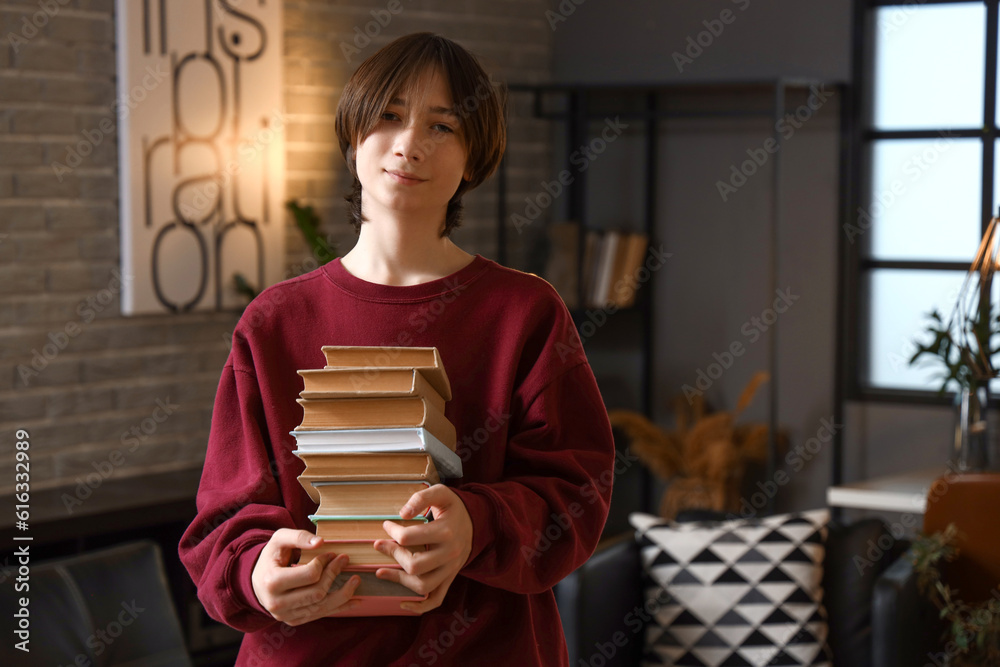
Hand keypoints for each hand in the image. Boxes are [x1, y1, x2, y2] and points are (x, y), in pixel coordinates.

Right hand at [251, 528, 360, 624]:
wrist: (256, 582)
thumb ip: (298, 537)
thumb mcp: (278, 540)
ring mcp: (286, 615)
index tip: (332, 553)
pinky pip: (320, 615)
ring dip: (343, 594)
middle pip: (317, 593)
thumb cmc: (271, 558)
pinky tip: (354, 600)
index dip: (324, 563)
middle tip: (345, 560)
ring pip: (321, 607)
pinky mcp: (294, 621)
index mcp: (272, 581)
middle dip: (334, 575)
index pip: (309, 575)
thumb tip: (321, 543)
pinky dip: (339, 607)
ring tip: (356, 581)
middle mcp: (277, 604)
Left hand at [375, 484, 472, 612]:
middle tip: (380, 545)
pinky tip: (402, 604)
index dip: (392, 531)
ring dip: (398, 581)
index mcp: (446, 532)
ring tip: (381, 571)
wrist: (477, 523)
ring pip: (422, 586)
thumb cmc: (453, 508)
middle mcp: (449, 554)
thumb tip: (403, 514)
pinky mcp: (449, 578)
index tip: (387, 525)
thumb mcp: (441, 493)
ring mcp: (450, 569)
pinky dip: (419, 607)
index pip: (409, 537)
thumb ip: (421, 498)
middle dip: (393, 555)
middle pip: (414, 565)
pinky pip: (436, 599)